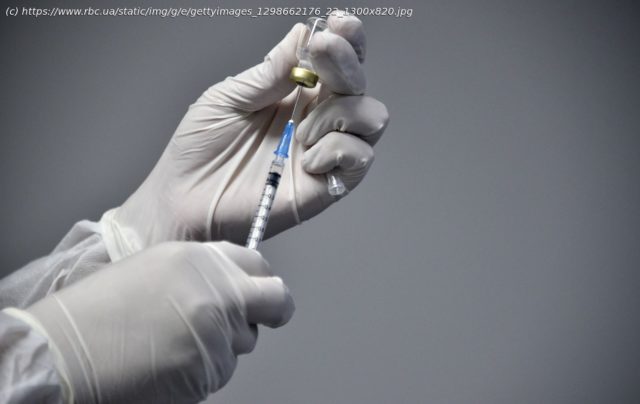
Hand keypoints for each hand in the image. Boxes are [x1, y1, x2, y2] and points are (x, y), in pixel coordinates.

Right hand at [13, 242, 293, 403]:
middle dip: (273, 310)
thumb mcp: (157, 267)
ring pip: (244, 342)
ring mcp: (218, 336)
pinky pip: (221, 369)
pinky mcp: (209, 373)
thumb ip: (202, 272)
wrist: (66, 352)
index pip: (261, 266)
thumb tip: (233, 284)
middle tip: (264, 316)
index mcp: (203, 261)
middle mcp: (220, 295)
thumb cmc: (101, 309)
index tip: (261, 289)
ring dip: (225, 343)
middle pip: (277, 302)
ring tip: (177, 340)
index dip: (262, 279)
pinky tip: (170, 361)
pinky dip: (204, 368)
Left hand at [101, 14, 388, 259]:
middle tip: (319, 55)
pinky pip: (360, 158)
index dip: (346, 40)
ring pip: (371, 117)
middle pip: (359, 83)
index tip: (338, 23)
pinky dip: (338, 150)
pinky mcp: (327, 185)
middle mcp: (316, 119)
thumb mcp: (228, 98)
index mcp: (295, 94)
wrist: (183, 200)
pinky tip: (306, 158)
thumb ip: (270, 71)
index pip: (335, 61)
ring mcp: (324, 151)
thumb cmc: (199, 149)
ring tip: (300, 130)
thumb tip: (303, 34)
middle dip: (345, 62)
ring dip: (339, 113)